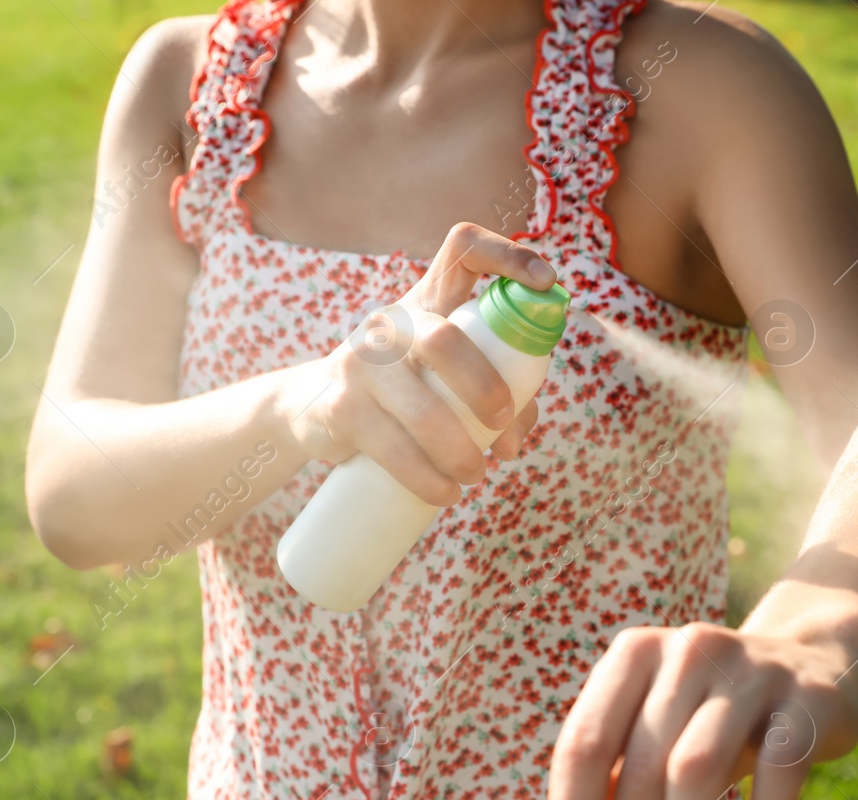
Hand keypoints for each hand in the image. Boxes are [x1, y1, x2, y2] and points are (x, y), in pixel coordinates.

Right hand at [278, 222, 555, 505]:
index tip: (548, 282)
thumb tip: (512, 441)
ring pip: (425, 410)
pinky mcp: (341, 407)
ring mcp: (362, 362)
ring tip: (476, 475)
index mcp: (427, 300)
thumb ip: (493, 389)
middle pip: (446, 339)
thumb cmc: (399, 390)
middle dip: (486, 388)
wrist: (309, 409)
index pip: (463, 247)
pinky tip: (444, 493)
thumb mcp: (442, 374)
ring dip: (462, 453)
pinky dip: (428, 480)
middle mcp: (393, 322)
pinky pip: (395, 450)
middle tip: (501, 423)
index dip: (509, 255)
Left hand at [540, 623, 857, 799]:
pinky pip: (780, 771)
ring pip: (699, 770)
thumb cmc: (710, 717)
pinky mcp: (809, 700)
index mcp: (634, 656)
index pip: (583, 745)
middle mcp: (687, 651)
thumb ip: (607, 784)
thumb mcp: (655, 737)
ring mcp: (751, 670)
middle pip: (642, 767)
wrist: (813, 667)